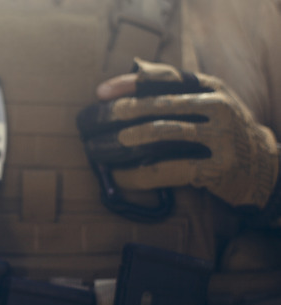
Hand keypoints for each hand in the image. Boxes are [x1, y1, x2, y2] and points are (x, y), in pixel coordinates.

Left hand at [77, 59, 278, 208]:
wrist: (262, 166)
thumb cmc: (220, 132)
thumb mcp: (206, 102)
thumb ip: (175, 90)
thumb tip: (129, 78)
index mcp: (208, 87)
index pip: (164, 78)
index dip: (129, 83)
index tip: (101, 93)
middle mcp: (216, 106)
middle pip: (157, 106)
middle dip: (119, 115)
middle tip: (92, 124)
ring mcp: (219, 136)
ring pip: (161, 135)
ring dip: (124, 143)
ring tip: (100, 150)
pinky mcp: (217, 167)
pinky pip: (167, 169)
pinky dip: (138, 175)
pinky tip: (119, 177)